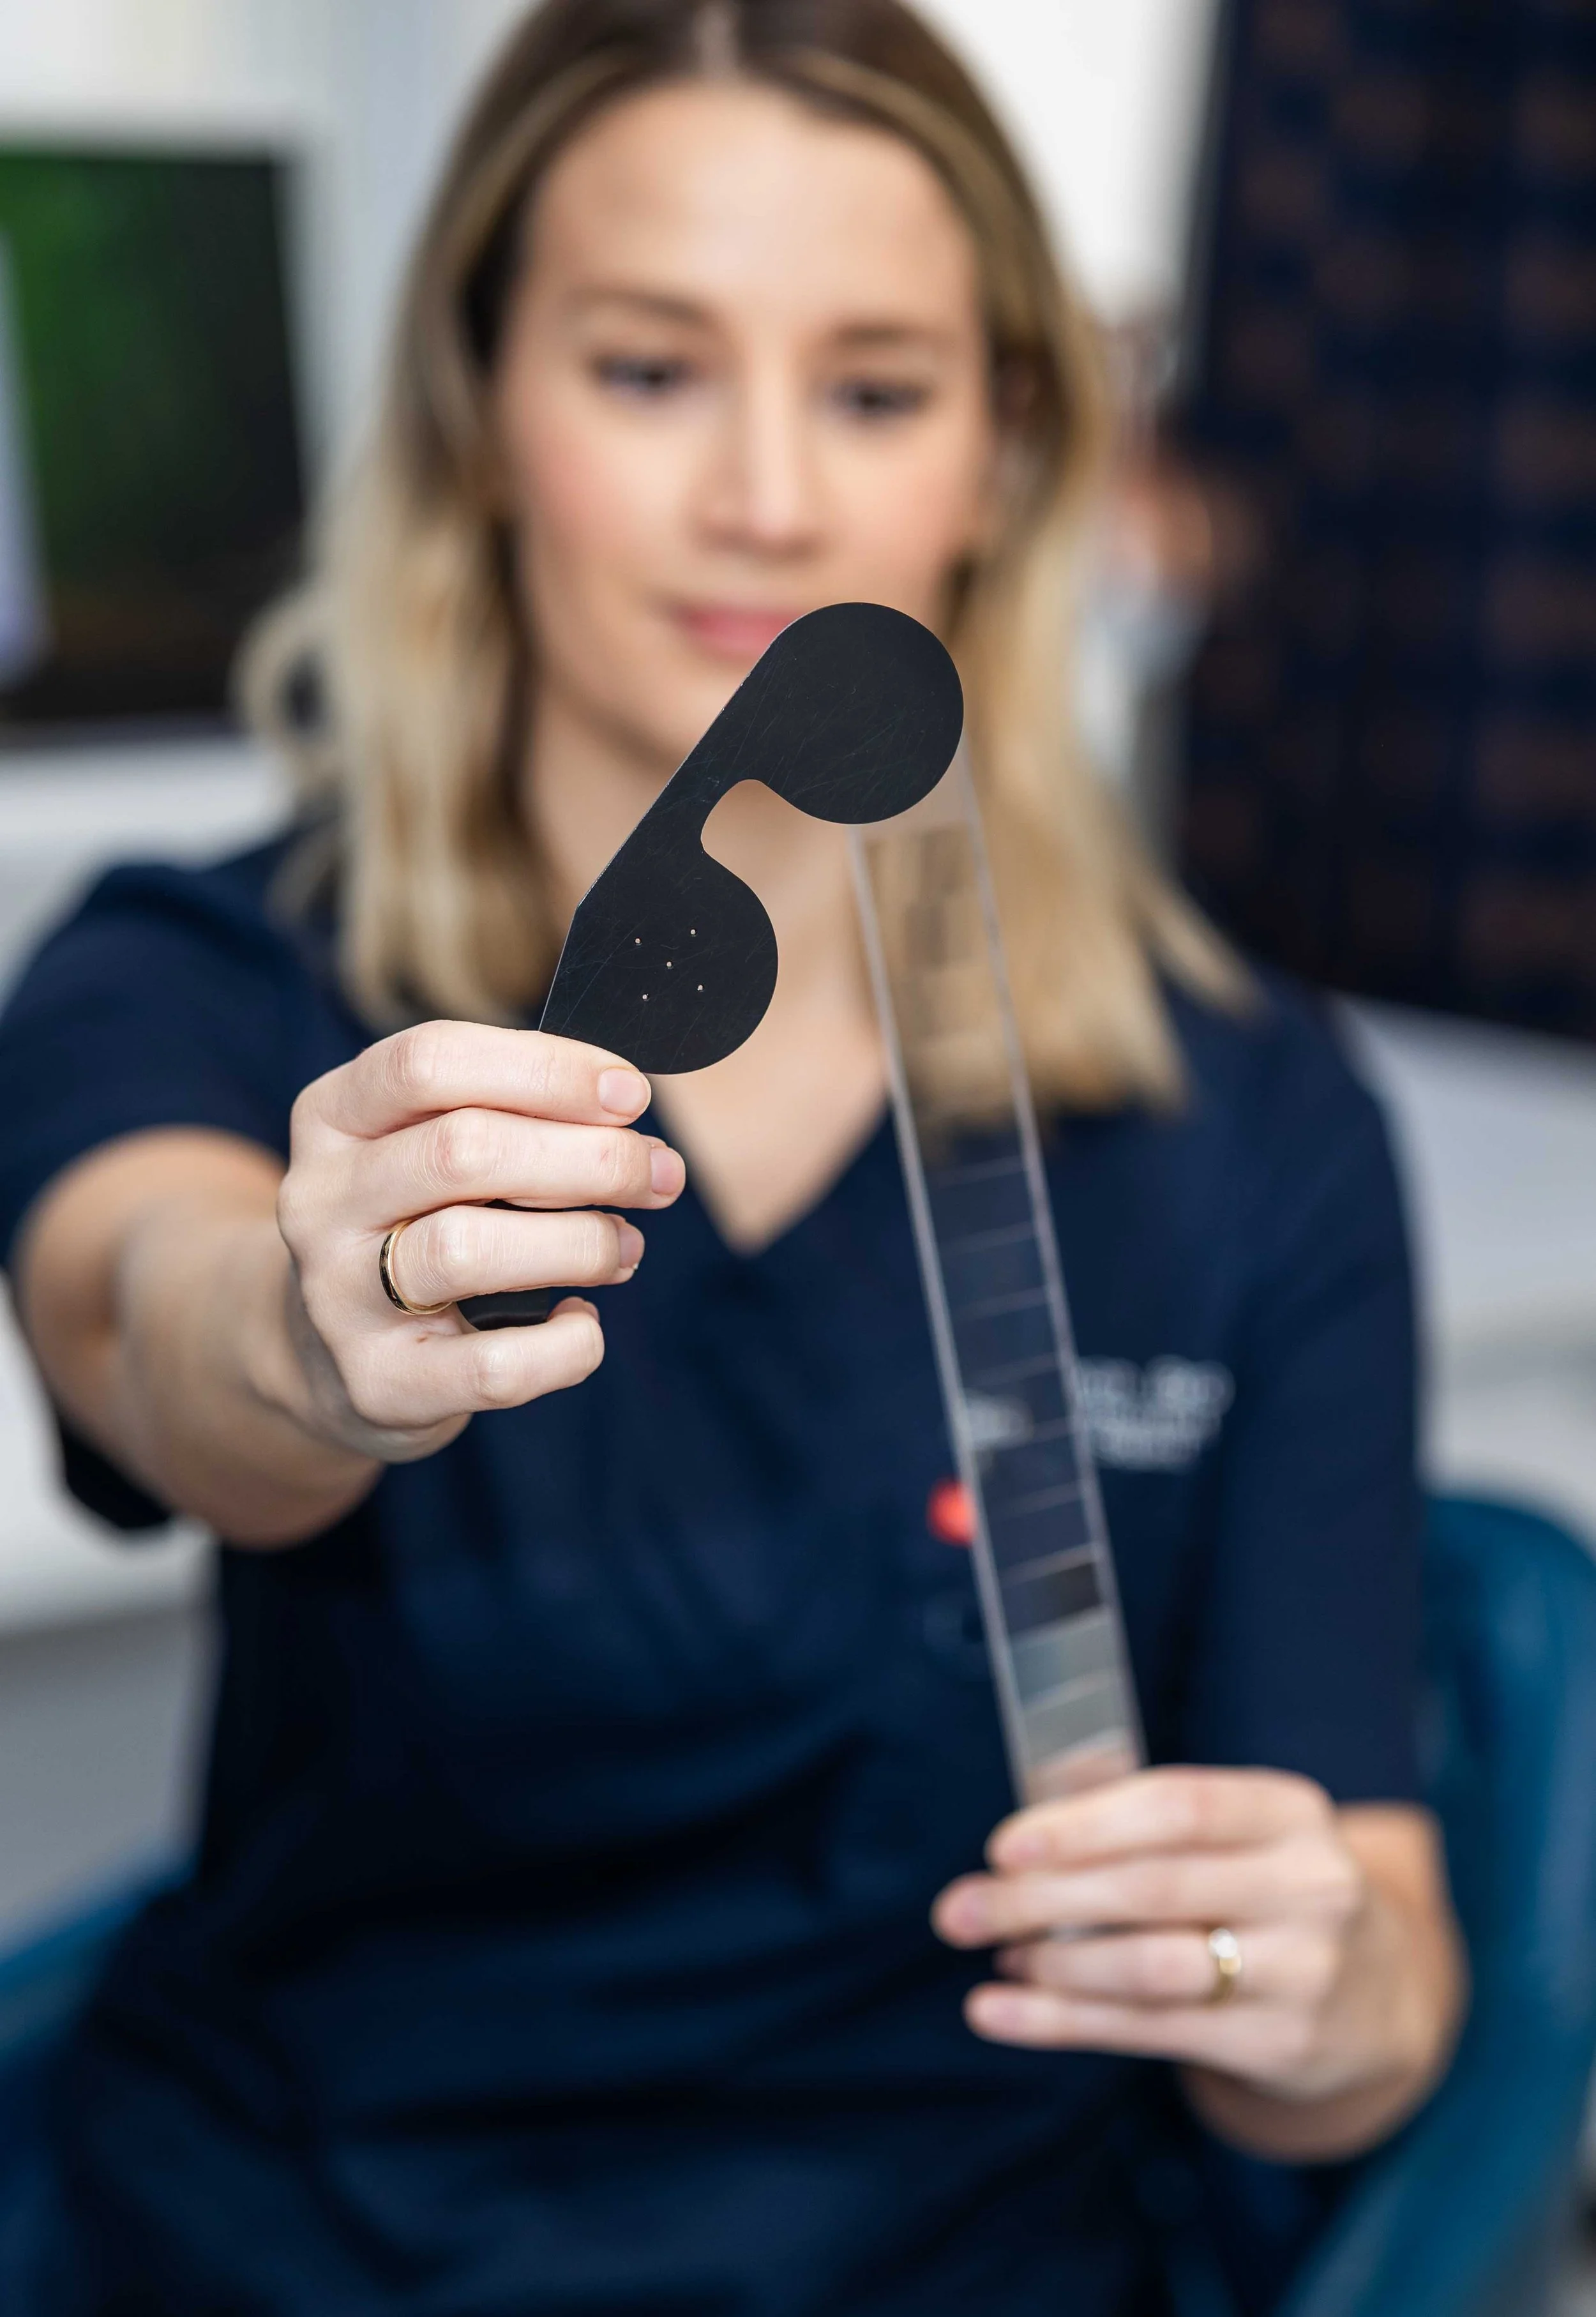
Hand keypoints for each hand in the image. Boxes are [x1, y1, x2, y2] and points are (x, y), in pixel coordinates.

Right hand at [274, 1021, 683, 1463]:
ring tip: (626, 1248)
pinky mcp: (378, 1384)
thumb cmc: (418, 1224)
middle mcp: (320, 1200)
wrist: (329, 1358)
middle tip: (658, 1174)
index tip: (630, 1094)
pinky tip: (581, 1323)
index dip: (546, 1070)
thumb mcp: (433, 1148)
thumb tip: (627, 1108)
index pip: (429, 1062)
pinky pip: (494, 1366)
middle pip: (461, 1150)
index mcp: (334, 1116)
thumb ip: (513, 1116)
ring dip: (581, 1243)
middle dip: (590, 1158)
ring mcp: (337, 1296)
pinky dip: (565, 1345)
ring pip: (467, 1250)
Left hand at [932, 1769, 1449, 2117]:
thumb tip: (1029, 1816)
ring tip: (995, 1954)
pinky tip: (997, 2013)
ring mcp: (1305, 1971)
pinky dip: (1061, 2022)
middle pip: (1152, 1889)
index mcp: (1290, 1811)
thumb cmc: (1264, 1887)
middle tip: (958, 1909)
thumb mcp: (1236, 1833)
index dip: (1084, 1825)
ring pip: (1150, 1968)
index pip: (1178, 1807)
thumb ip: (1142, 1815)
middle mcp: (1310, 1887)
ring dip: (1053, 1965)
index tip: (1004, 1846)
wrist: (1379, 1994)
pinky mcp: (1283, 2045)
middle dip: (1041, 1899)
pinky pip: (1151, 2032)